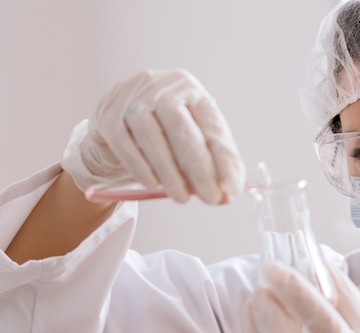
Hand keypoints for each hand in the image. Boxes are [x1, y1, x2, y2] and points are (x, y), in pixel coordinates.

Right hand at [61, 69, 244, 202]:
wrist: (116, 120)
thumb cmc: (163, 132)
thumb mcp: (191, 139)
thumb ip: (212, 163)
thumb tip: (229, 192)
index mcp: (192, 92)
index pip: (212, 126)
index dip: (224, 159)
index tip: (231, 187)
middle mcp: (163, 88)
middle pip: (183, 128)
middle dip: (200, 168)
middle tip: (210, 197)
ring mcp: (133, 99)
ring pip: (152, 136)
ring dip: (169, 172)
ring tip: (182, 197)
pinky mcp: (109, 115)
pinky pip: (125, 143)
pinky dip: (140, 166)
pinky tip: (152, 183)